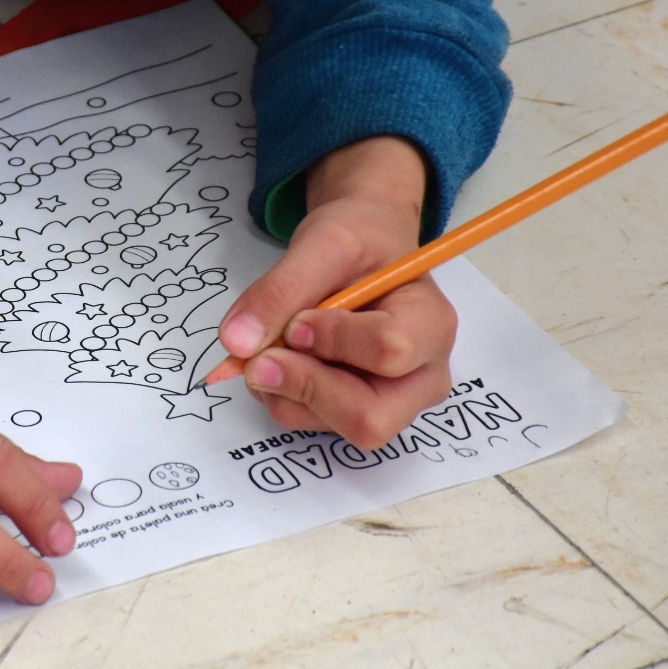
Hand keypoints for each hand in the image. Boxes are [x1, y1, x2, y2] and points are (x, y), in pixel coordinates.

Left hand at [216, 136, 456, 447]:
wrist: (361, 249)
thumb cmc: (358, 243)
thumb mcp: (322, 244)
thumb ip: (280, 289)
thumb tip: (236, 342)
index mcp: (431, 324)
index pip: (388, 351)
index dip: (332, 339)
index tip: (298, 320)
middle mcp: (422, 376)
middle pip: (368, 418)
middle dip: (304, 386)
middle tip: (262, 356)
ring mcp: (391, 402)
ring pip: (330, 426)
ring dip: (282, 388)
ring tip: (273, 343)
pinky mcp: (354, 411)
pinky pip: (306, 421)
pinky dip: (277, 392)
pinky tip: (278, 356)